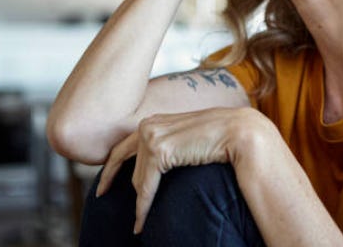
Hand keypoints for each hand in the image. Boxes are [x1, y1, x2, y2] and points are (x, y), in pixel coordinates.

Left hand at [95, 106, 258, 233]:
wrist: (239, 132)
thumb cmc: (219, 136)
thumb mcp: (187, 137)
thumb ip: (171, 142)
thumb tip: (159, 161)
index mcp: (154, 120)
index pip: (123, 147)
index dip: (111, 168)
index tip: (103, 186)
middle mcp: (148, 125)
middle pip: (129, 165)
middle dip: (122, 187)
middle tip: (112, 203)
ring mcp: (151, 136)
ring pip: (137, 179)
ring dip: (139, 202)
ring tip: (139, 222)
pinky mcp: (159, 151)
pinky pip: (146, 186)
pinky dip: (143, 206)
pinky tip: (141, 221)